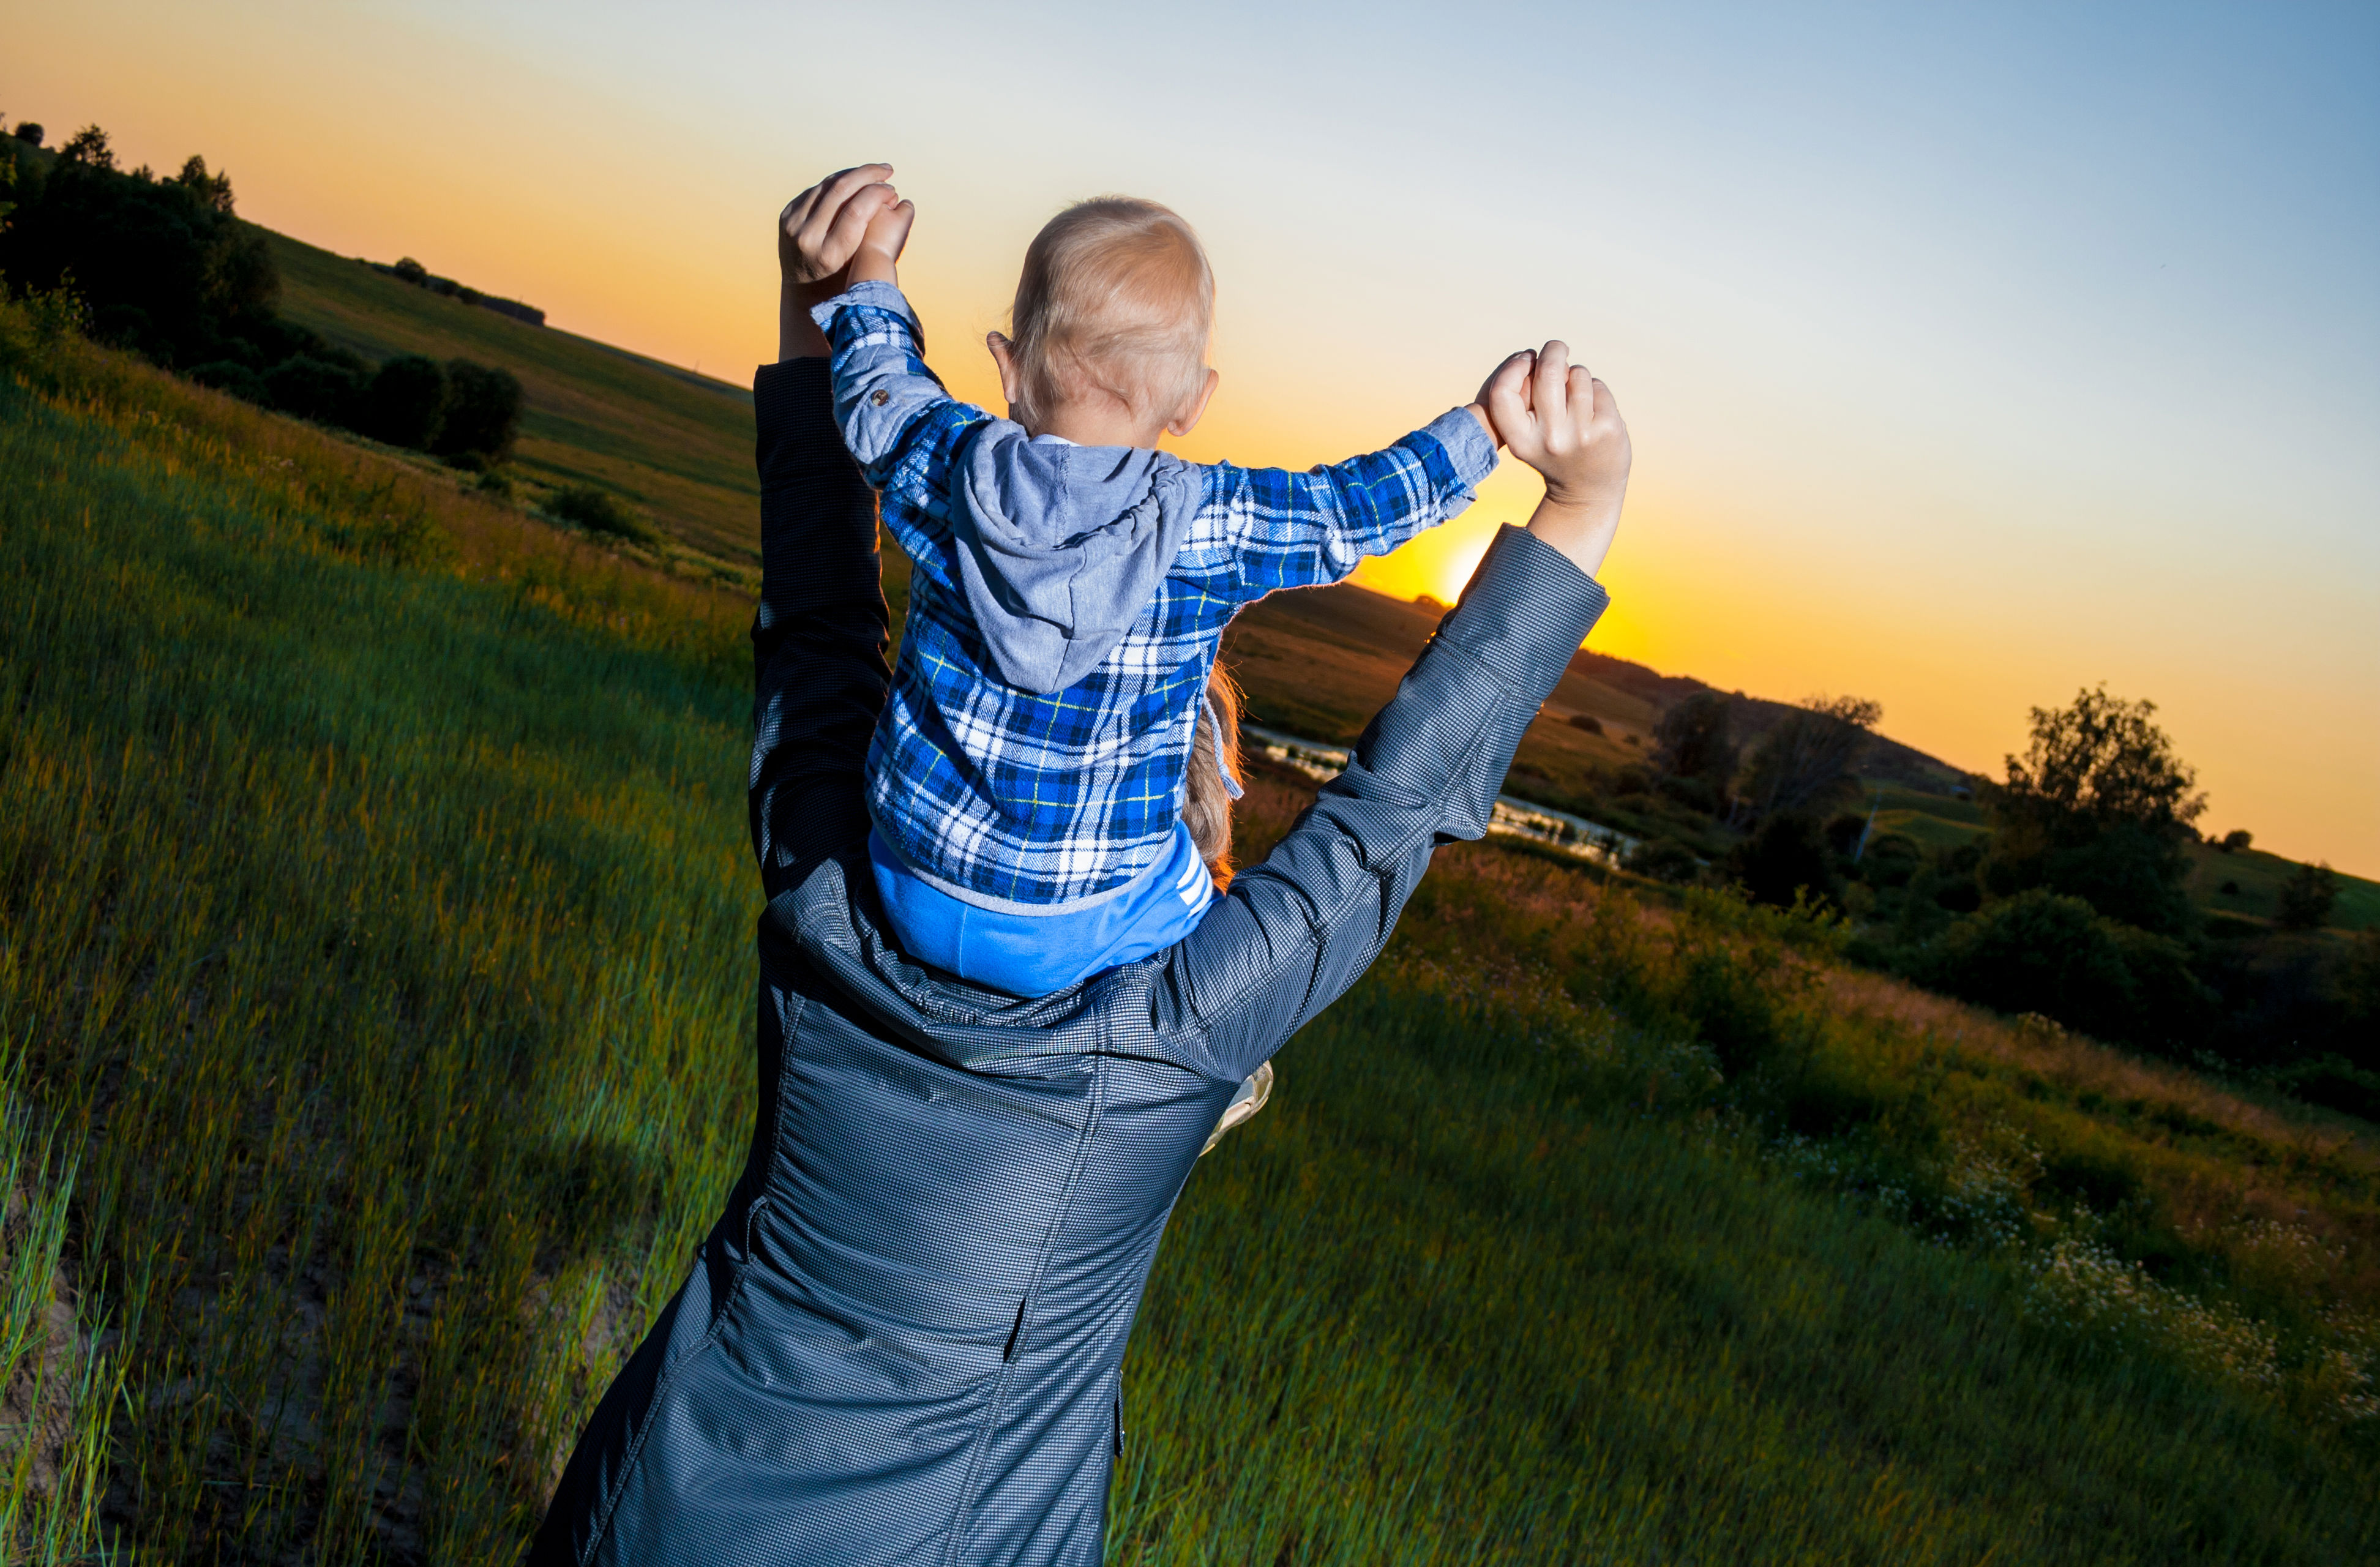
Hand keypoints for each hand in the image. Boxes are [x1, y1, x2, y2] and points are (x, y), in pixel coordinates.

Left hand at [777, 164, 906, 358]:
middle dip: (867, 175)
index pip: (856, 210)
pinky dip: (837, 182)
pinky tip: (854, 180)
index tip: (892, 189)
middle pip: (840, 191)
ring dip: (853, 174)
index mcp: (829, 255)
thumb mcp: (861, 264)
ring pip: (827, 185)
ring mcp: (793, 225)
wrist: (805, 291)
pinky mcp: (786, 216)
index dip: (877, 193)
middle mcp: (807, 238)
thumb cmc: (846, 279)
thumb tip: (898, 201)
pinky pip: (816, 190)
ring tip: (874, 172)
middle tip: (887, 170)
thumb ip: (874, 234)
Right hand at [1485, 341, 1630, 576]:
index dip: (1512, 368)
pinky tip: (1594, 411)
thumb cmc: (1554, 450)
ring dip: (1577, 376)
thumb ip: (1526, 399)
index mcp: (1521, 441)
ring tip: (1576, 399)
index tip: (1526, 359)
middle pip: (1548, 372)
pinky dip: (1595, 391)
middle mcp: (1550, 438)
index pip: (1502, 393)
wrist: (1588, 490)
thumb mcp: (1527, 435)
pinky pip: (1598, 387)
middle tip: (1556, 348)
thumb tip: (1543, 356)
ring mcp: (1581, 433)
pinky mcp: (1607, 428)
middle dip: (1553, 352)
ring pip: (1577, 375)